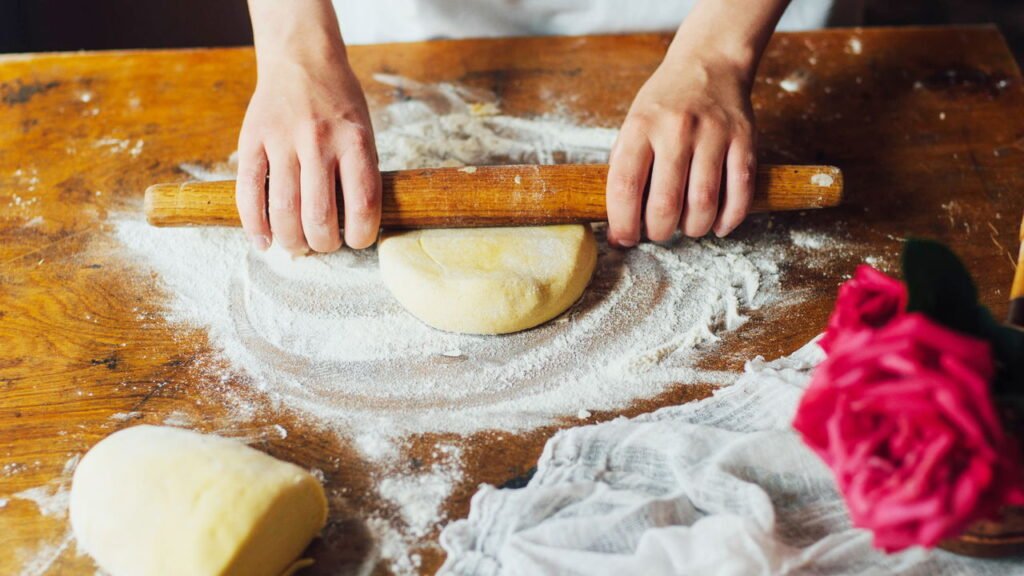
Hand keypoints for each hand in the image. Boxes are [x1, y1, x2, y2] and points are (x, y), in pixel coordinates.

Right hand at [238, 0, 379, 253]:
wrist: (301, 59)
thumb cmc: (339, 103)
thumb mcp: (364, 131)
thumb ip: (359, 174)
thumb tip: (352, 227)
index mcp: (354, 141)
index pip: (362, 204)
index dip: (361, 236)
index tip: (356, 241)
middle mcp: (319, 141)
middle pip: (319, 216)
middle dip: (323, 244)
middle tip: (323, 244)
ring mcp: (282, 140)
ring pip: (283, 210)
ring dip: (291, 240)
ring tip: (297, 245)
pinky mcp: (252, 141)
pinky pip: (248, 192)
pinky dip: (255, 225)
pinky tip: (264, 241)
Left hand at [606, 54, 755, 246]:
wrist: (709, 63)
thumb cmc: (664, 104)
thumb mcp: (633, 126)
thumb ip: (625, 174)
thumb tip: (617, 233)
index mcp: (640, 126)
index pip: (625, 187)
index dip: (622, 223)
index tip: (623, 239)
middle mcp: (677, 129)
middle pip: (666, 203)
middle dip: (660, 232)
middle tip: (659, 233)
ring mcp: (714, 133)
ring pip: (704, 203)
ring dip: (694, 228)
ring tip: (688, 226)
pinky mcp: (744, 139)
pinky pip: (740, 192)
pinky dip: (729, 218)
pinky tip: (718, 224)